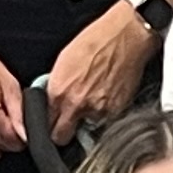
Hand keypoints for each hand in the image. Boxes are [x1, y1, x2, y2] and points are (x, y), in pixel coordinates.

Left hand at [48, 0, 155, 138]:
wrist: (127, 36)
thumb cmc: (97, 40)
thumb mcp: (64, 60)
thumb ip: (56, 86)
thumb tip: (52, 100)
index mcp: (59, 91)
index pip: (45, 124)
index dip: (48, 124)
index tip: (53, 122)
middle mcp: (77, 105)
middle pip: (62, 137)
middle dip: (63, 132)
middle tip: (68, 122)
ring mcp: (99, 110)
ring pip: (87, 130)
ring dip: (88, 121)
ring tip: (95, 99)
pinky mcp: (118, 111)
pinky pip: (106, 122)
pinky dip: (106, 115)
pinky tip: (108, 96)